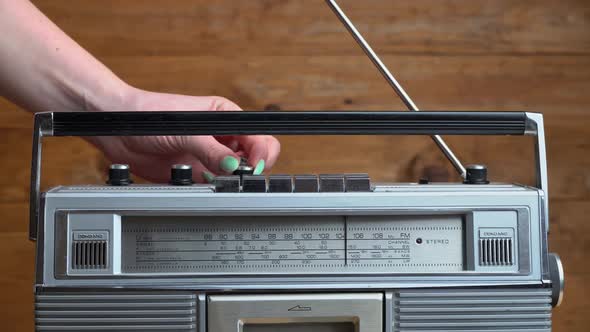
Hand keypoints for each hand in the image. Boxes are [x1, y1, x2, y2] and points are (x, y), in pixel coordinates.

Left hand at [88, 88, 280, 182]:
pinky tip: (202, 183)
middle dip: (250, 169)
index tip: (252, 167)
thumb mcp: (185, 131)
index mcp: (226, 116)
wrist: (118, 130)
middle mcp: (221, 135)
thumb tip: (233, 165)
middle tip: (237, 176)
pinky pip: (215, 185)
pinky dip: (214, 189)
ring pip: (235, 174)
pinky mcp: (197, 172)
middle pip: (253, 156)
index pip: (258, 136)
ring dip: (230, 180)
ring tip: (215, 178)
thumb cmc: (148, 114)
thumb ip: (211, 149)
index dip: (260, 153)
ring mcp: (210, 155)